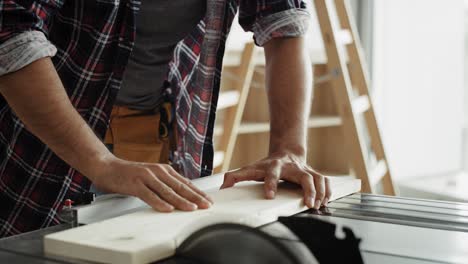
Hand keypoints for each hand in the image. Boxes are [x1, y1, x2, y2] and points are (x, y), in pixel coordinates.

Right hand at [89, 155, 212, 211]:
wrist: (108, 167)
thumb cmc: (130, 174)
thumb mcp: (152, 176)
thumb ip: (165, 184)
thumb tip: (181, 195)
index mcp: (164, 170)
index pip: (185, 183)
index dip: (197, 192)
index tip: (208, 200)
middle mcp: (158, 172)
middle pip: (180, 187)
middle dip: (195, 197)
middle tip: (206, 205)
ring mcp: (147, 177)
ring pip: (167, 191)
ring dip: (181, 201)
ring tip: (192, 208)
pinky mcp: (135, 184)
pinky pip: (149, 195)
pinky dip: (159, 202)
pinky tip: (167, 208)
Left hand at [220, 151, 330, 208]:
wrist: (286, 152)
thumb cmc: (267, 164)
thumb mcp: (251, 168)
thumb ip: (236, 176)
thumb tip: (223, 186)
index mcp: (275, 166)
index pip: (272, 174)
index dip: (271, 184)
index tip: (269, 196)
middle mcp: (292, 167)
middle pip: (304, 176)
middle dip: (308, 189)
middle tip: (309, 204)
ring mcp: (305, 169)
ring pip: (318, 178)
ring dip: (320, 192)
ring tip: (318, 205)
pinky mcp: (315, 173)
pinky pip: (326, 181)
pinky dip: (328, 191)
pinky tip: (326, 201)